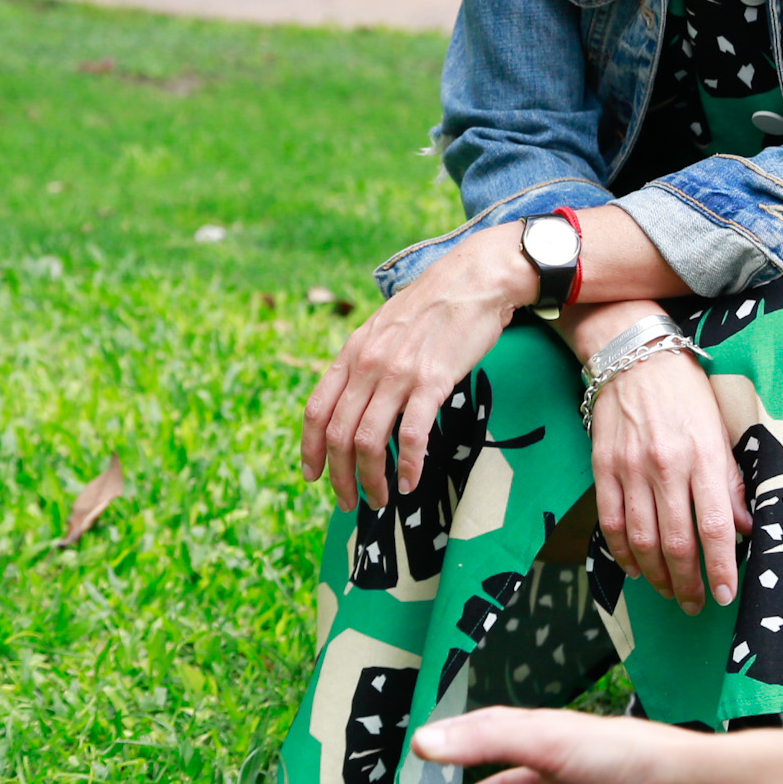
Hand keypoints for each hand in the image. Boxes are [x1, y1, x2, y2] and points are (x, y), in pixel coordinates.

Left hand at [300, 225, 529, 508]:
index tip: (313, 476)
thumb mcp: (382, 330)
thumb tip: (353, 400)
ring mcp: (397, 374)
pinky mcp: (432, 381)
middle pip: (338, 434)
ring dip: (371, 479)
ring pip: (368, 440)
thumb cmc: (430, 309)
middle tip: (349, 502)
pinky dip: (406, 466)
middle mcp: (367, 365)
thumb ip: (364, 362)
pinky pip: (410, 434)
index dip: (310, 449)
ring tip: (380, 499)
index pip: (316, 410)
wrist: (471, 281)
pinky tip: (409, 482)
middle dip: (340, 476)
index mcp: (351, 354)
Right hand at [587, 334, 747, 613]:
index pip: (715, 526)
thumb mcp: (720, 429)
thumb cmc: (685, 390)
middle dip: (687, 581)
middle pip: (676, 541)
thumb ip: (732, 481)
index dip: (720, 567)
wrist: (633, 354)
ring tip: (668, 591)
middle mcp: (666, 466)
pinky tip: (635, 567)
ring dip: (656, 574)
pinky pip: (611, 521)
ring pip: (642, 538)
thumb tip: (746, 527)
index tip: (724, 594)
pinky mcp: (603, 467)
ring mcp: (630, 468)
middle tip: (694, 604)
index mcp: (703, 456)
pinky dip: (622, 551)